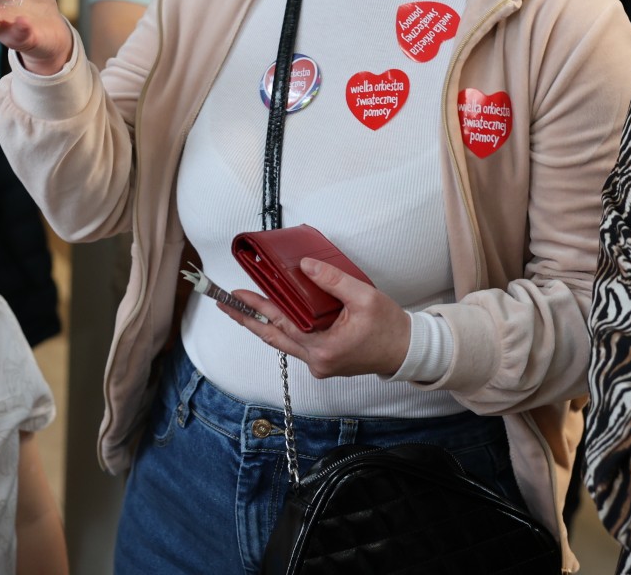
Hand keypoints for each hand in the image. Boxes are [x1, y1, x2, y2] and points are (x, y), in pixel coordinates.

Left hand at [219, 258, 412, 379]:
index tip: (238, 294)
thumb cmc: (389, 327)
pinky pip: (295, 343)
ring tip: (241, 309)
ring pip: (282, 342)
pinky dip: (282, 328)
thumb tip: (304, 266)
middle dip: (247, 319)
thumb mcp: (365, 297)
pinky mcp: (323, 362)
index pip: (282, 323)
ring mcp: (319, 364)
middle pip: (273, 337)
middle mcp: (317, 360)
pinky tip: (272, 316)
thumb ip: (333, 281)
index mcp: (324, 347)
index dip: (258, 308)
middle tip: (224, 303)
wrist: (406, 351)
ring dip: (261, 324)